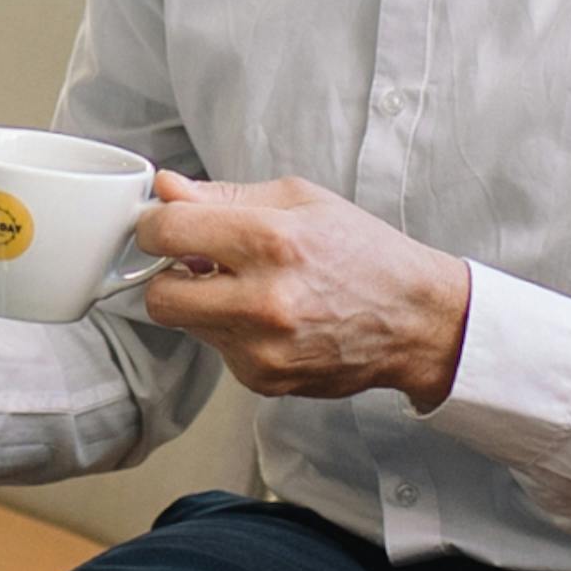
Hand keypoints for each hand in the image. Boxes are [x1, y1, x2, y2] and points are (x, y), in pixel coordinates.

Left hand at [135, 173, 471, 406]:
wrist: (414, 319)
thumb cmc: (362, 252)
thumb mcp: (300, 201)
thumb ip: (224, 196)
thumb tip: (168, 190)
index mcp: (271, 242)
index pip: (167, 233)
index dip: (156, 226)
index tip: (166, 227)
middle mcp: (263, 301)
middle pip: (158, 297)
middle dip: (167, 276)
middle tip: (197, 264)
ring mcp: (262, 349)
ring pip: (185, 326)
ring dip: (202, 303)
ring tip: (250, 287)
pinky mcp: (264, 380)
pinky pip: (217, 350)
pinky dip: (232, 331)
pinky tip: (271, 318)